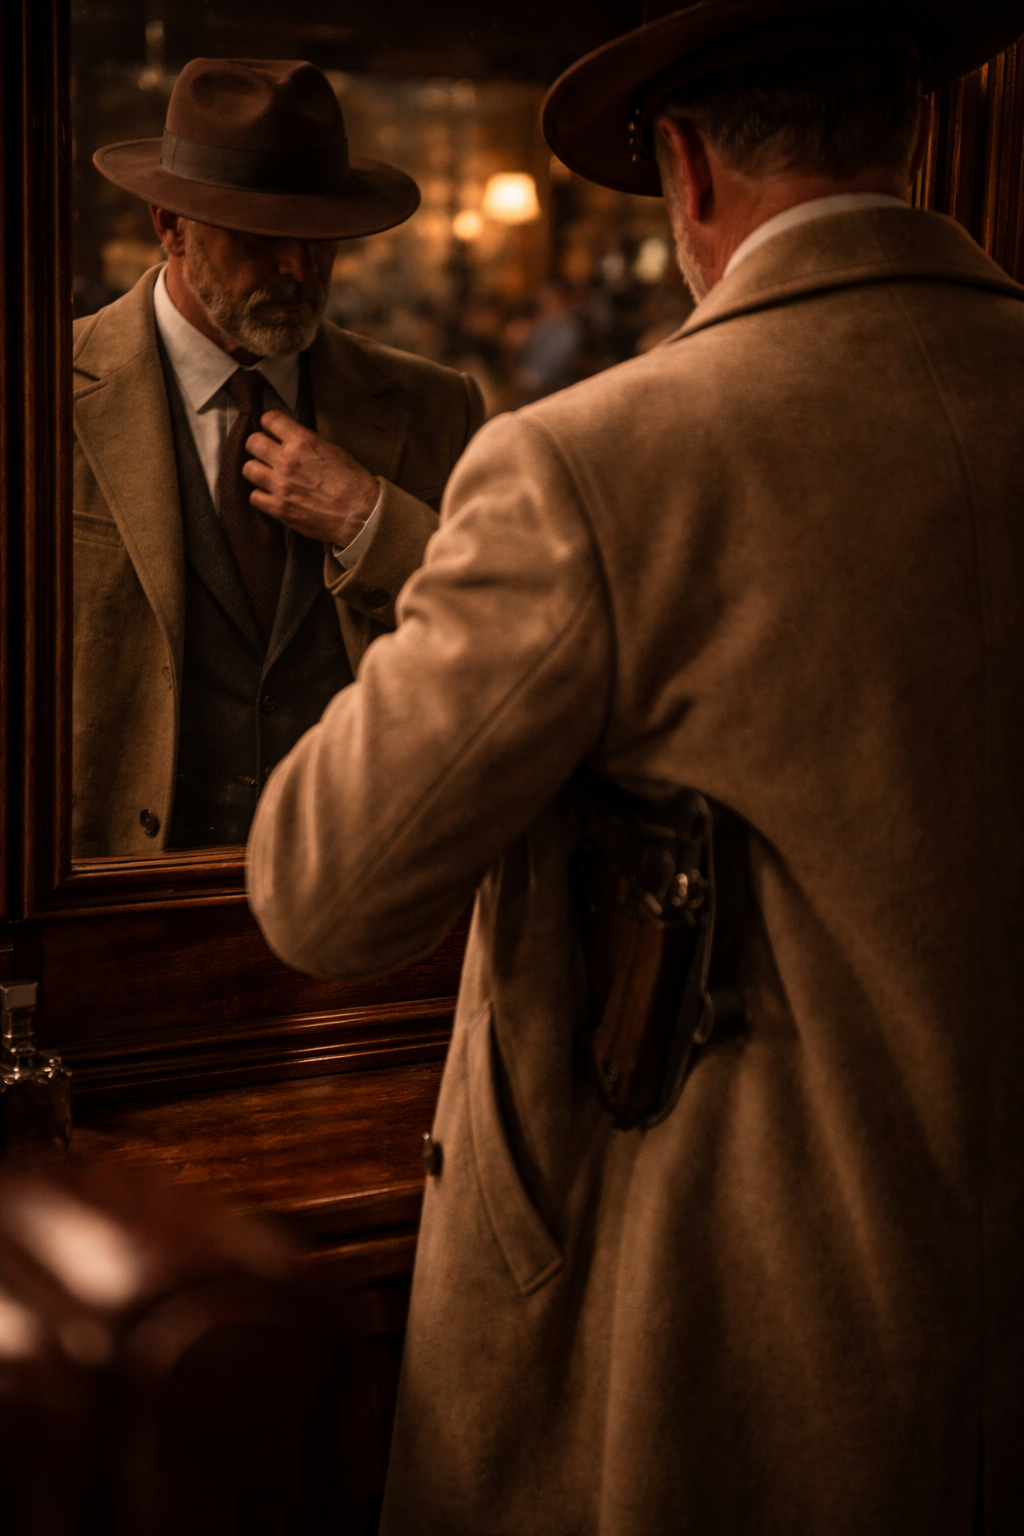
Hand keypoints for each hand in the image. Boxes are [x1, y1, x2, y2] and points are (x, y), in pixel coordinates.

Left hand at [242, 411, 379, 547]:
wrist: (360, 514)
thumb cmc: (353, 483)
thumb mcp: (334, 451)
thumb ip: (308, 444)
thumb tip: (293, 441)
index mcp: (303, 442)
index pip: (270, 419)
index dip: (269, 424)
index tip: (272, 431)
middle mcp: (287, 461)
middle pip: (252, 443)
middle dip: (258, 446)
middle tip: (266, 453)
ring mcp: (281, 486)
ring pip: (248, 469)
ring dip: (256, 470)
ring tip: (266, 475)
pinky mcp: (279, 508)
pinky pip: (254, 497)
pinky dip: (261, 496)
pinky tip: (271, 496)